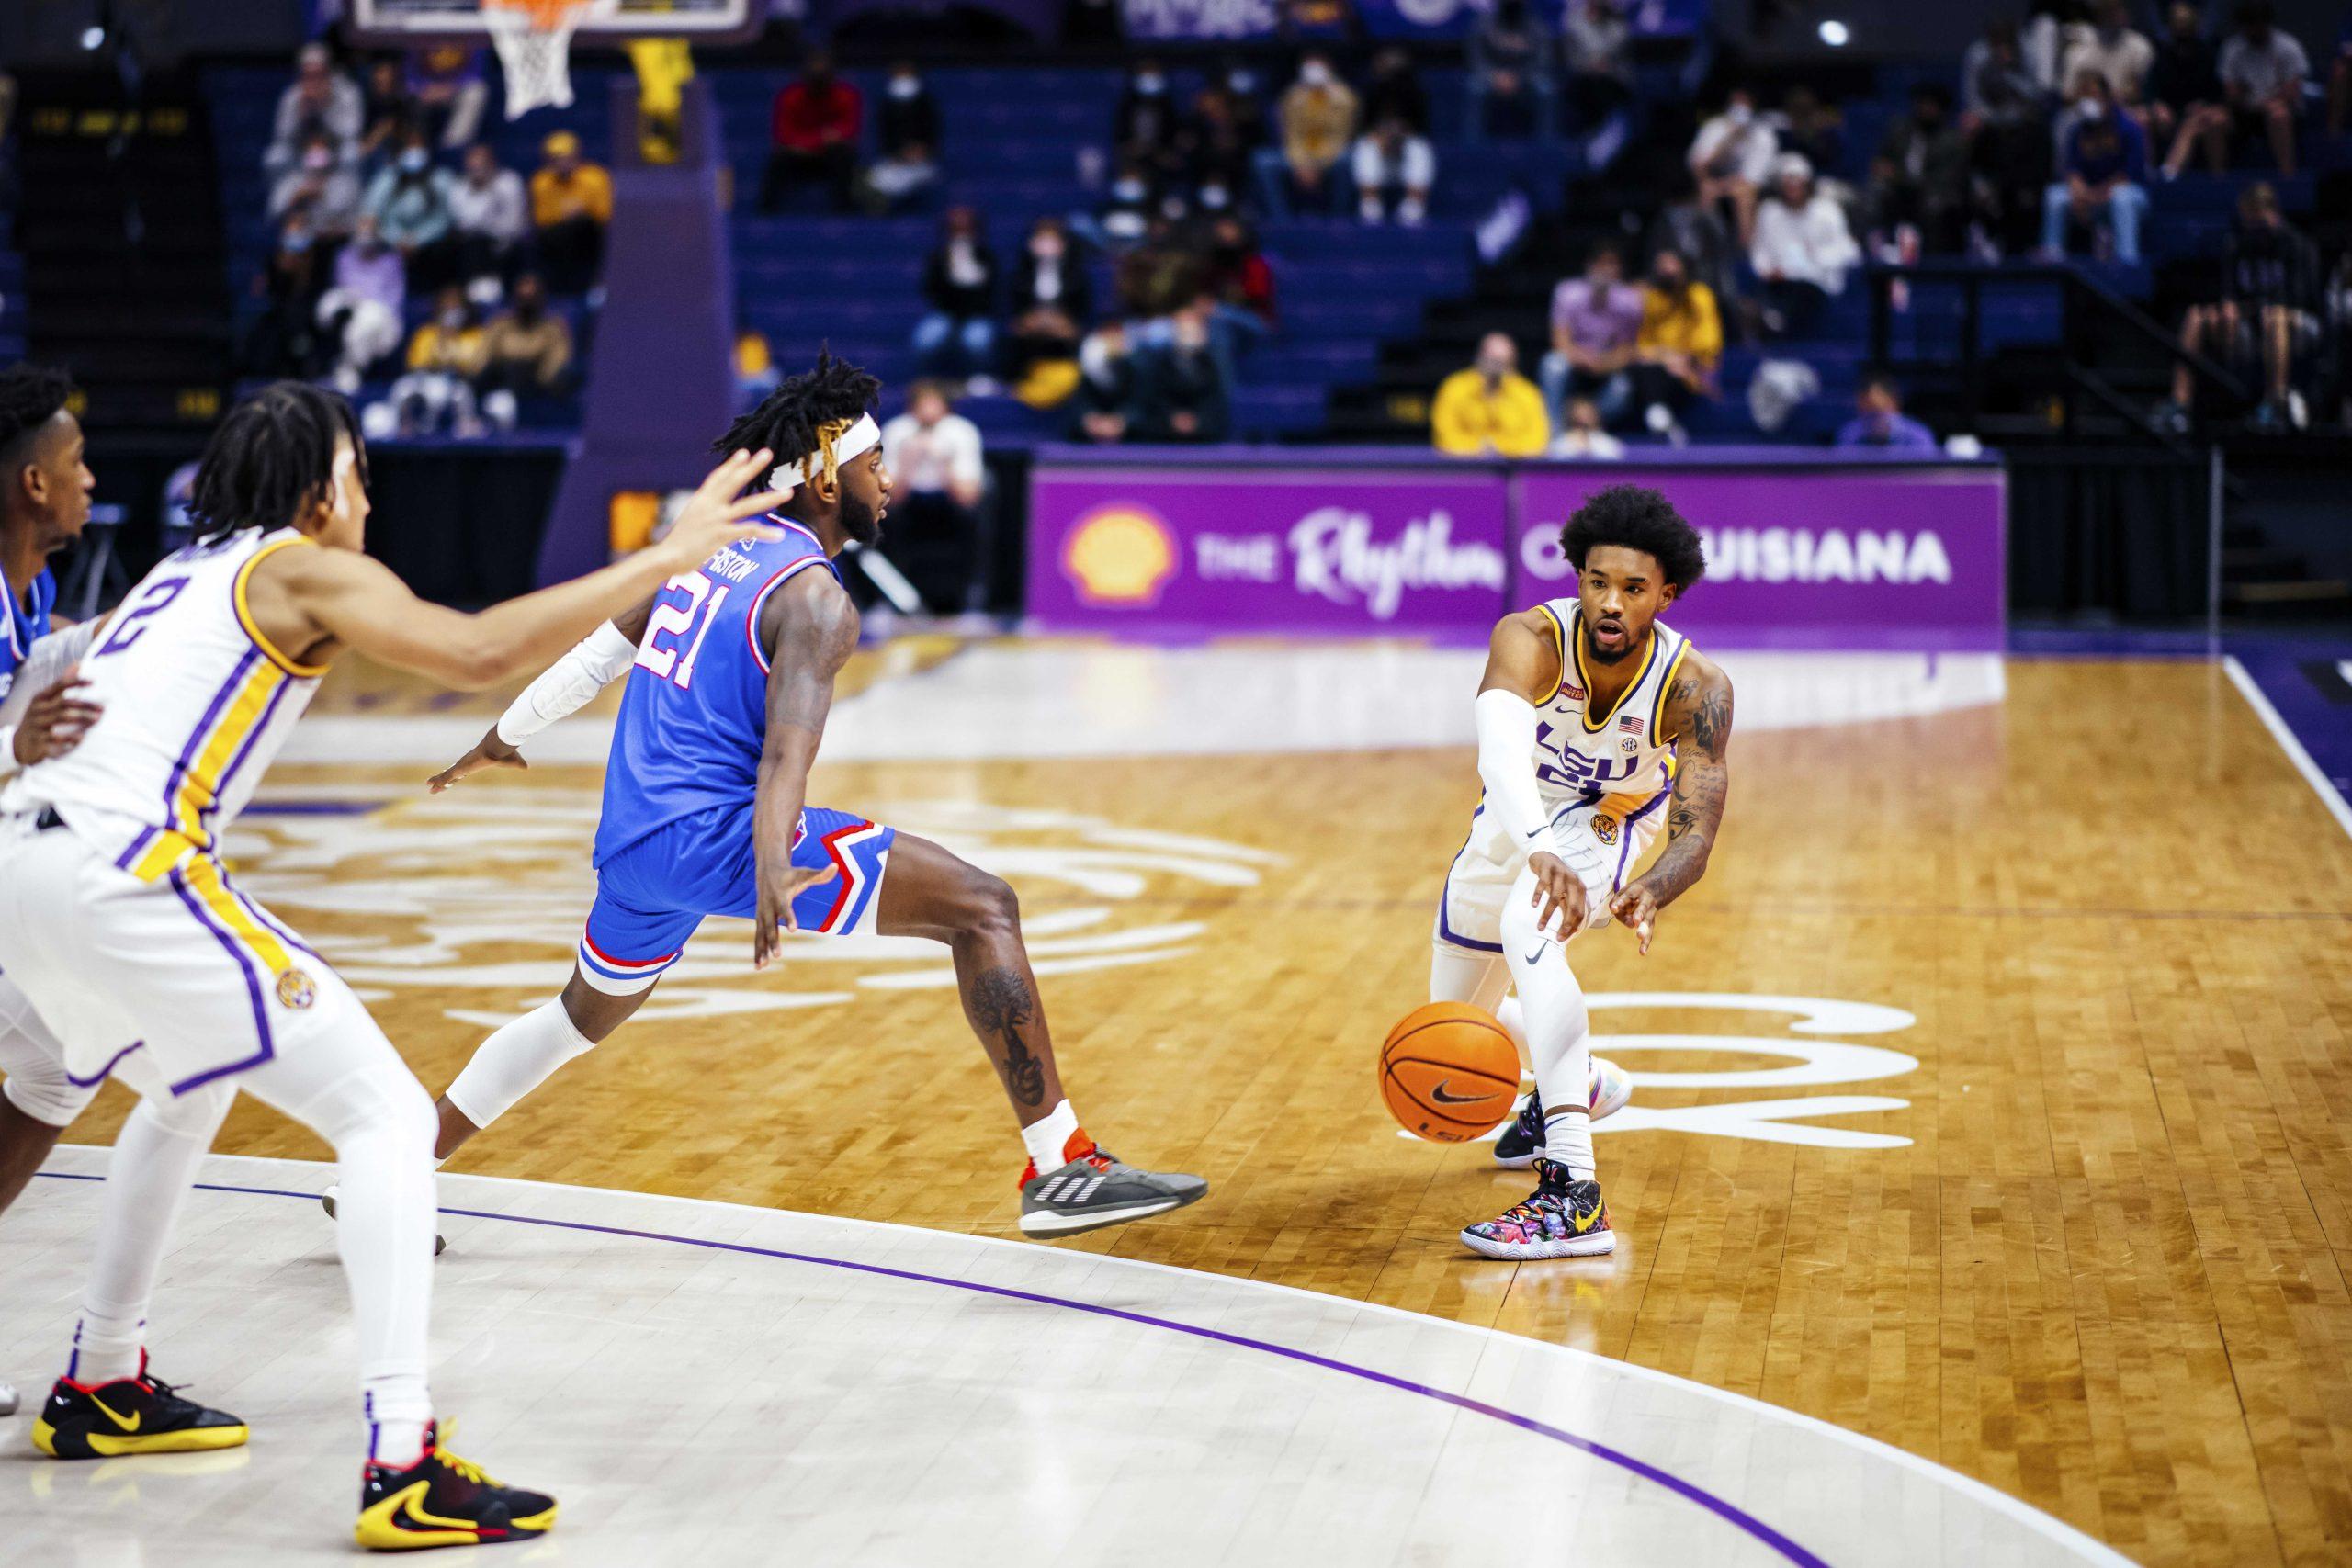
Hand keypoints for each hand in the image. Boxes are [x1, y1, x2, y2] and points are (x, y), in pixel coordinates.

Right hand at [13, 674, 100, 764]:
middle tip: (103, 708)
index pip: (59, 685)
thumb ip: (62, 685)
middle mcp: (37, 709)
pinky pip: (55, 737)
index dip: (75, 682)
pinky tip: (81, 738)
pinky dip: (69, 737)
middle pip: (64, 703)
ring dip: (81, 718)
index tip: (93, 682)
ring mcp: (37, 724)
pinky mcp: (38, 740)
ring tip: (97, 719)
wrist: (20, 745)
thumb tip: (77, 663)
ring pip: (61, 717)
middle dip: (85, 705)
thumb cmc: (39, 719)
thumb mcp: (45, 701)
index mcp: (40, 698)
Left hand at [427, 722, 525, 791]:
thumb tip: (527, 767)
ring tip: (429, 786)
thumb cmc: (506, 752)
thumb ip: (518, 764)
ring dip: (438, 782)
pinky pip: (447, 778)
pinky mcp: (461, 768)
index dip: (458, 774)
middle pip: (453, 773)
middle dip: (444, 779)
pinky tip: (431, 787)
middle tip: (435, 783)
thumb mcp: (514, 761)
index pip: (465, 770)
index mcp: (477, 763)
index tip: (454, 777)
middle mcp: (467, 763)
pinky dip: (438, 782)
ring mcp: (463, 766)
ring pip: (447, 776)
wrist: (499, 746)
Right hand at [654, 447, 791, 574]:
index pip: (718, 477)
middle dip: (751, 468)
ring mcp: (716, 519)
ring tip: (788, 492)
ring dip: (769, 498)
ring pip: (747, 505)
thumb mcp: (691, 519)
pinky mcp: (721, 535)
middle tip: (768, 453)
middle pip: (734, 482)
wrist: (667, 557)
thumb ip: (704, 511)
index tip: (745, 452)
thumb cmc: (679, 542)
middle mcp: (709, 505)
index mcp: (701, 500)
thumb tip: (715, 508)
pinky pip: (747, 532)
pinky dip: (765, 533)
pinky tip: (780, 535)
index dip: (732, 465)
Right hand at [753, 859, 839, 969]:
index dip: (789, 917)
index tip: (794, 929)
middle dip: (773, 941)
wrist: (767, 869)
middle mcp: (768, 907)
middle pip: (770, 926)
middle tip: (778, 955)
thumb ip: (820, 874)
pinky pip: (758, 937)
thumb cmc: (790, 874)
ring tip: (761, 967)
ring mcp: (762, 915)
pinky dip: (757, 951)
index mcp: (780, 896)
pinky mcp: (759, 921)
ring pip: (761, 935)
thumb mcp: (805, 873)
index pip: (785, 908)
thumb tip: (836, 866)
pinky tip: (759, 966)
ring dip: (761, 951)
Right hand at [1528, 851, 1586, 940]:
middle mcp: (1573, 881)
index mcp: (1580, 889)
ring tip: (1540, 927)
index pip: (1580, 912)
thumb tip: (1572, 929)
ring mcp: (1560, 875)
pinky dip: (1538, 896)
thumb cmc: (1557, 879)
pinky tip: (1533, 905)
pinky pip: (1542, 884)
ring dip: (1547, 915)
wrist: (1546, 856)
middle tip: (1557, 938)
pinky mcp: (1547, 870)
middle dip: (1565, 924)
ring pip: (1555, 899)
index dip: (1573, 926)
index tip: (1563, 938)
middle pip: (1572, 907)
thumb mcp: (1566, 892)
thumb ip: (1569, 906)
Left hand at [1608, 883, 1659, 953]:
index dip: (1621, 902)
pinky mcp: (1651, 922)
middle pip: (1643, 908)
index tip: (1613, 909)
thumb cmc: (1631, 893)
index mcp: (1636, 891)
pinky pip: (1649, 933)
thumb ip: (1618, 905)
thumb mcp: (1622, 893)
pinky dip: (1645, 943)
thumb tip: (1630, 924)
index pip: (1627, 896)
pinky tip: (1642, 952)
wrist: (1653, 890)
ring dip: (1644, 929)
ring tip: (1639, 936)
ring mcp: (1650, 912)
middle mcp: (1646, 901)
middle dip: (1639, 914)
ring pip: (1648, 921)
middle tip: (1636, 921)